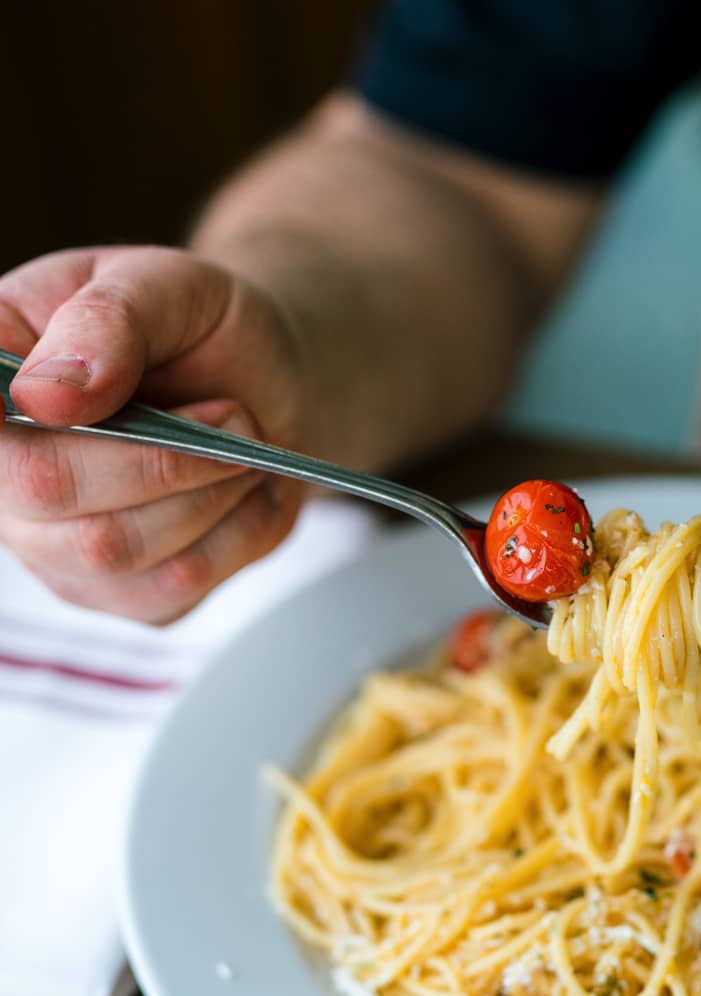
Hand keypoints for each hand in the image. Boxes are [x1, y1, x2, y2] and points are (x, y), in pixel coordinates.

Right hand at [0, 245, 306, 621]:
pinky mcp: (122, 595)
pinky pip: (174, 587)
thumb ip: (106, 324)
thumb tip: (46, 395)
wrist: (266, 389)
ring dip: (207, 492)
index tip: (56, 402)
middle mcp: (4, 469)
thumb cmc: (200, 331)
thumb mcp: (164, 286)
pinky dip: (235, 535)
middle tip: (231, 413)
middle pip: (45, 489)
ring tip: (242, 444)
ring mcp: (55, 545)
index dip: (7, 415)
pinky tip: (244, 492)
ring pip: (115, 550)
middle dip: (161, 455)